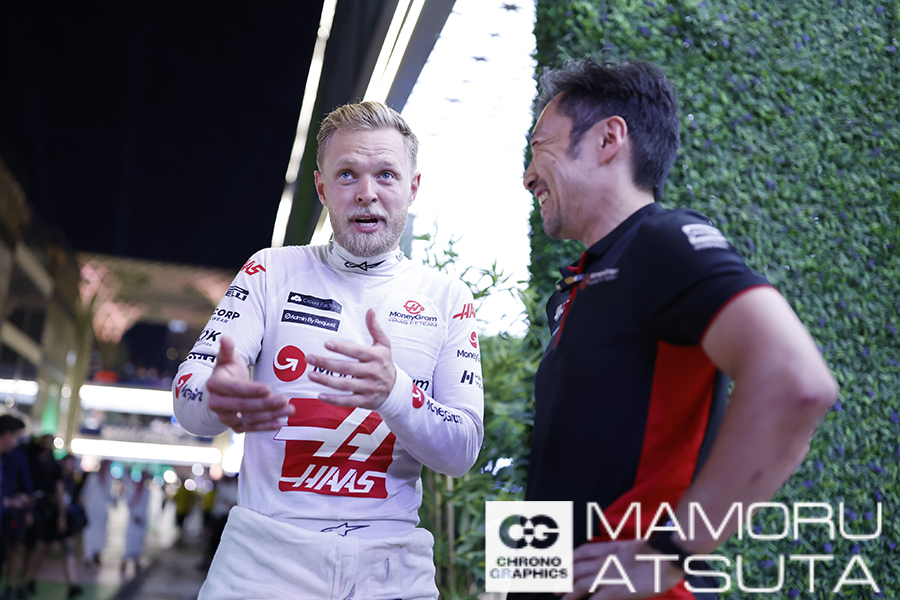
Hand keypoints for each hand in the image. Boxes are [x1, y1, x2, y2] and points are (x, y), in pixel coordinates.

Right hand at [206, 335, 293, 431]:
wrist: (220, 390)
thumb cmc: (227, 371)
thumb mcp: (226, 359)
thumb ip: (227, 349)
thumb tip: (225, 337)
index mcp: (215, 385)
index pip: (235, 389)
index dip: (251, 390)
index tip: (268, 388)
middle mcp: (216, 403)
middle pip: (243, 406)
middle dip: (265, 404)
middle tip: (284, 399)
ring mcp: (225, 416)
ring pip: (249, 418)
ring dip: (270, 415)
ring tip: (289, 409)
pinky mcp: (234, 426)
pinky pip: (250, 428)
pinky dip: (265, 427)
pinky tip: (280, 423)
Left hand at [306, 309, 396, 409]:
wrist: (396, 389)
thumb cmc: (385, 363)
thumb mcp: (384, 345)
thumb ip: (375, 328)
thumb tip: (370, 310)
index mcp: (376, 356)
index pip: (357, 351)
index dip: (342, 348)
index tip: (326, 343)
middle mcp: (373, 372)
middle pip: (347, 368)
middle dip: (326, 363)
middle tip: (309, 358)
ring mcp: (369, 388)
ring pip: (345, 385)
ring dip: (327, 381)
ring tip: (311, 375)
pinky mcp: (365, 401)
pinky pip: (348, 401)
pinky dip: (334, 399)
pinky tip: (320, 395)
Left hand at [563, 540, 682, 599]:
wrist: (666, 555)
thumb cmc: (655, 553)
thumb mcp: (632, 548)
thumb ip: (619, 554)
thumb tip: (613, 560)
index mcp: (609, 548)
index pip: (582, 552)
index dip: (569, 559)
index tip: (562, 565)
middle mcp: (605, 560)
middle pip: (577, 568)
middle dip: (564, 577)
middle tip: (553, 585)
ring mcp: (610, 575)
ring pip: (582, 583)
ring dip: (569, 592)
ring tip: (561, 598)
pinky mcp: (617, 589)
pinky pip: (597, 599)